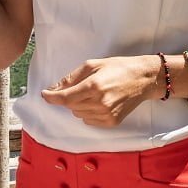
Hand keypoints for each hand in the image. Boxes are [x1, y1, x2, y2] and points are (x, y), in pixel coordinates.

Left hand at [38, 56, 160, 127]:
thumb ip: (71, 78)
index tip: (44, 94)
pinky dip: (88, 112)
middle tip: (80, 86)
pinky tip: (98, 102)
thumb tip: (54, 89)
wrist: (143, 79)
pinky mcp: (112, 122)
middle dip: (69, 97)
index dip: (52, 97)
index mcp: (94, 86)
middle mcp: (99, 103)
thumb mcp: (93, 65)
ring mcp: (106, 114)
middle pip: (70, 106)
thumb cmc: (118, 67)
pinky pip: (89, 121)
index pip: (65, 98)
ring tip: (93, 93)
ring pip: (78, 114)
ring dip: (78, 105)